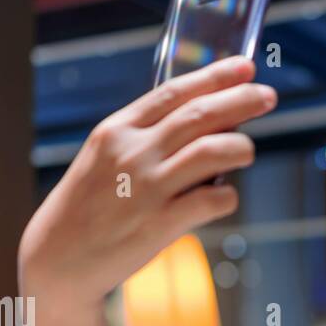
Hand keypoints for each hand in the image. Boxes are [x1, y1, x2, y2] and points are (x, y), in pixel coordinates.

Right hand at [18, 55, 275, 308]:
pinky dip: (227, 196)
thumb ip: (143, 141)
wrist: (58, 258)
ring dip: (240, 147)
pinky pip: (210, 200)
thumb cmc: (87, 209)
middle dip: (240, 101)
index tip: (244, 68)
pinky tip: (226, 197)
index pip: (174, 92)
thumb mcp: (103, 159)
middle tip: (268, 97)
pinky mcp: (159, 224)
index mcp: (117, 129)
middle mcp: (133, 152)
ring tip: (249, 149)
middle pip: (199, 115)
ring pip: (211, 152)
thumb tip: (198, 129)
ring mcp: (147, 187)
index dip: (215, 77)